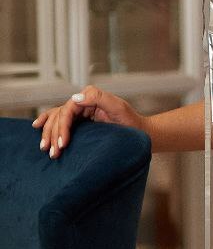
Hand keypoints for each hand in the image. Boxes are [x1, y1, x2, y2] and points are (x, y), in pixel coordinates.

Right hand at [32, 84, 147, 158]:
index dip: (63, 127)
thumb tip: (75, 99)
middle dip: (54, 134)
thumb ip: (99, 98)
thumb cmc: (132, 122)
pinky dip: (48, 123)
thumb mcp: (118, 108)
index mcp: (91, 96)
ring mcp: (82, 110)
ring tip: (45, 148)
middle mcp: (84, 101)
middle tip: (53, 152)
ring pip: (57, 119)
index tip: (63, 144)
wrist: (141, 132)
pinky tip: (37, 127)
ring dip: (49, 133)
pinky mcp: (81, 120)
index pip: (69, 110)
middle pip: (60, 115)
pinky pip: (60, 120)